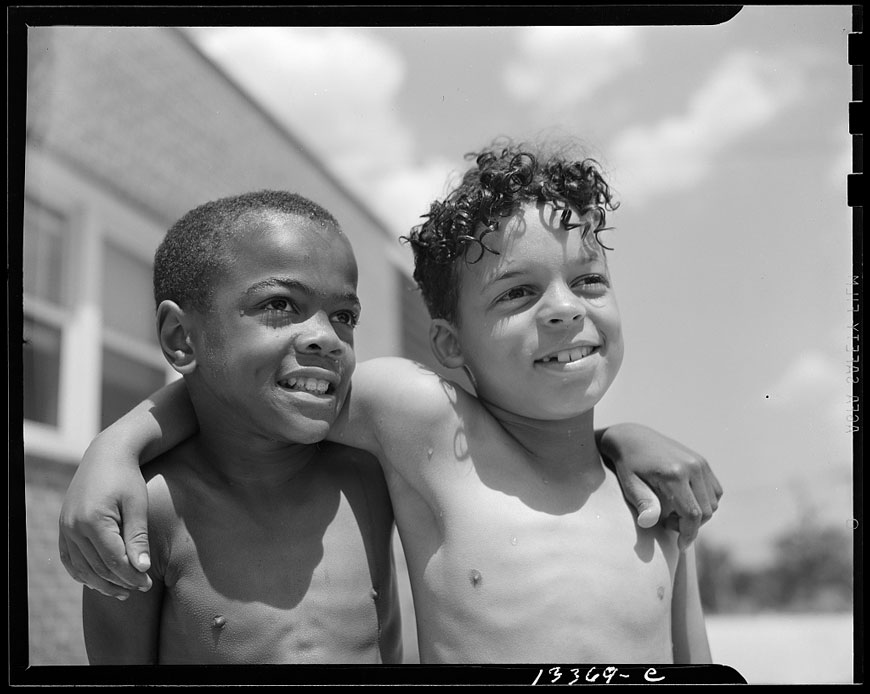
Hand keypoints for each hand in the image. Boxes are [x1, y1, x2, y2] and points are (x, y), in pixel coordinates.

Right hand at [58, 438, 151, 599]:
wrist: (105, 456)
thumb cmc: (127, 478)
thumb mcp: (137, 505)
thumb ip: (137, 537)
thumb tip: (141, 569)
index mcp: (93, 520)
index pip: (114, 560)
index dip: (132, 575)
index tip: (148, 583)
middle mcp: (74, 527)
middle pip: (98, 567)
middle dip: (121, 581)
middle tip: (141, 587)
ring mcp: (65, 528)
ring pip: (82, 568)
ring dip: (102, 583)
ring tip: (123, 591)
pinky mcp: (64, 527)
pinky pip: (70, 559)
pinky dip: (83, 573)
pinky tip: (100, 580)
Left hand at [600, 423, 722, 549]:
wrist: (632, 438)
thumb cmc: (627, 465)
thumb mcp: (630, 484)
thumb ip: (643, 503)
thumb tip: (648, 522)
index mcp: (674, 474)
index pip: (693, 514)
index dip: (689, 534)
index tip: (680, 546)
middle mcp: (692, 467)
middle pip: (705, 511)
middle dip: (690, 525)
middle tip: (667, 522)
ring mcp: (700, 462)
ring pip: (713, 503)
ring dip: (698, 514)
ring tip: (673, 511)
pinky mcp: (702, 462)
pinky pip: (715, 491)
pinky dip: (705, 502)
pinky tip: (684, 501)